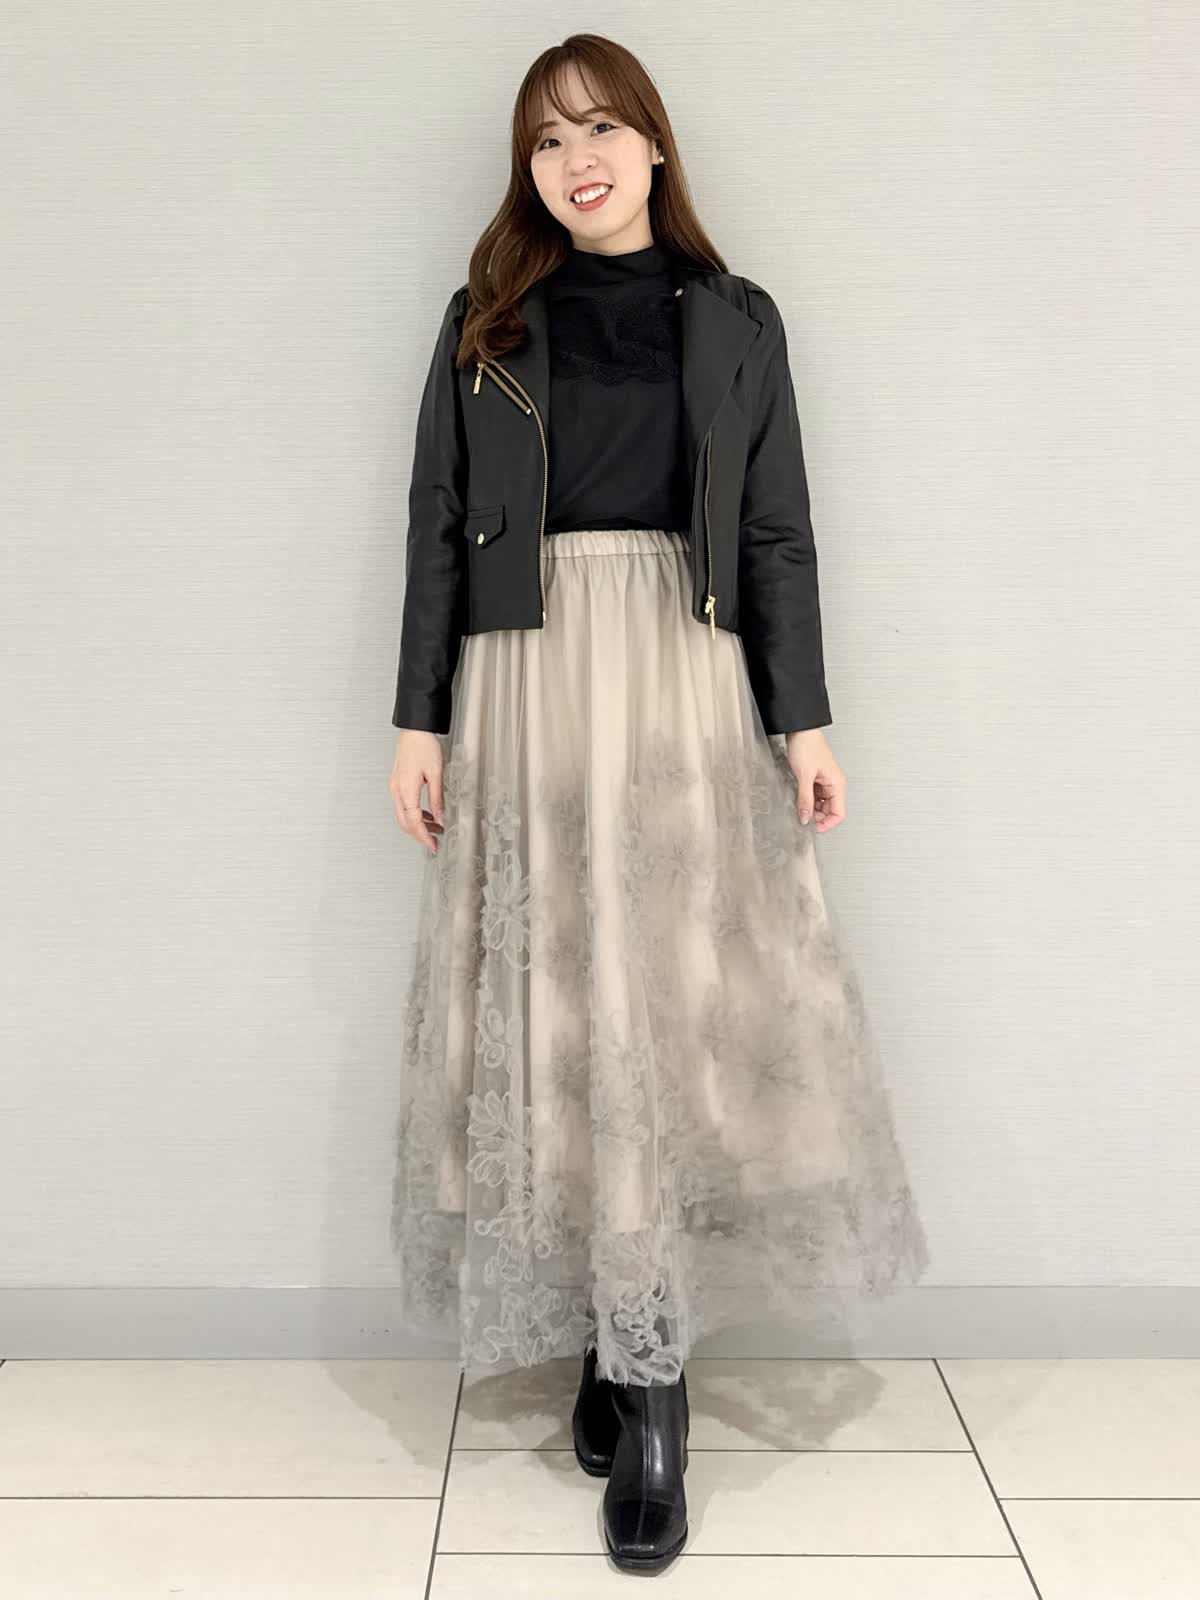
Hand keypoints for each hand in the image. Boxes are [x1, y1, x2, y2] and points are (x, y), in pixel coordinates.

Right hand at [390, 730, 445, 853]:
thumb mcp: (437, 773)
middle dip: (420, 835)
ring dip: (418, 825)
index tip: (433, 845)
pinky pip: (404, 805)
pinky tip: (428, 814)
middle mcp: (397, 790)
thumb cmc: (424, 745)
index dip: (423, 836)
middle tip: (434, 842)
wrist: (414, 729)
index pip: (414, 822)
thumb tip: (440, 818)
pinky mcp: (398, 783)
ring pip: (403, 815)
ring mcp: (395, 787)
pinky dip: (415, 814)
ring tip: (436, 828)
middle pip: (405, 822)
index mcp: (406, 789)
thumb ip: (437, 799)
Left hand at [784, 728, 844, 831]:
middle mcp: (833, 784)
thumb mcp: (804, 776)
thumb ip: (805, 799)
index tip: (813, 828)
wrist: (799, 730)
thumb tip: (805, 818)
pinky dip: (806, 801)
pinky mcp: (814, 779)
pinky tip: (798, 800)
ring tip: (799, 808)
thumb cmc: (807, 746)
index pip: (839, 813)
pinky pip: (813, 796)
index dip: (827, 823)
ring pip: (820, 804)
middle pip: (829, 810)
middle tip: (802, 818)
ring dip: (811, 809)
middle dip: (817, 817)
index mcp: (837, 784)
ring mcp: (824, 782)